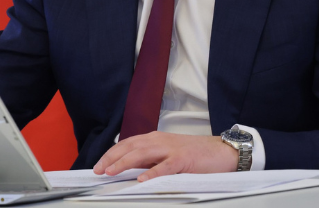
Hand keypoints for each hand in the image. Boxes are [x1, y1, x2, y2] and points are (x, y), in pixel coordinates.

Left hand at [92, 132, 237, 180]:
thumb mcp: (167, 154)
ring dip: (124, 163)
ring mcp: (171, 149)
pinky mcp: (183, 159)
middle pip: (129, 146)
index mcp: (154, 139)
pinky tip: (142, 179)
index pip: (126, 144)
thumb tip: (129, 168)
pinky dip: (152, 172)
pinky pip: (165, 166)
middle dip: (111, 158)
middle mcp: (159, 140)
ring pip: (142, 153)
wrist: (221, 151)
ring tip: (111, 172)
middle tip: (98, 170)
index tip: (98, 165)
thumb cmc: (195, 155)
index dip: (111, 154)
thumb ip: (149, 159)